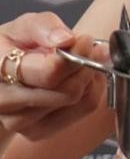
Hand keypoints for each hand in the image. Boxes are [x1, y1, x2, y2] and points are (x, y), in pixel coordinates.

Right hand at [0, 12, 106, 142]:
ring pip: (76, 101)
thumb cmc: (12, 47)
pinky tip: (81, 77)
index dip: (75, 56)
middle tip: (91, 48)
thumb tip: (65, 40)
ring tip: (83, 60)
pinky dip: (91, 91)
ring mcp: (19, 121)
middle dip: (86, 65)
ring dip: (89, 77)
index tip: (85, 40)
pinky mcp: (36, 132)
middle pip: (67, 91)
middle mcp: (4, 101)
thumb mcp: (23, 27)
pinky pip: (81, 111)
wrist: (0, 73)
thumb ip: (44, 26)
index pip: (48, 74)